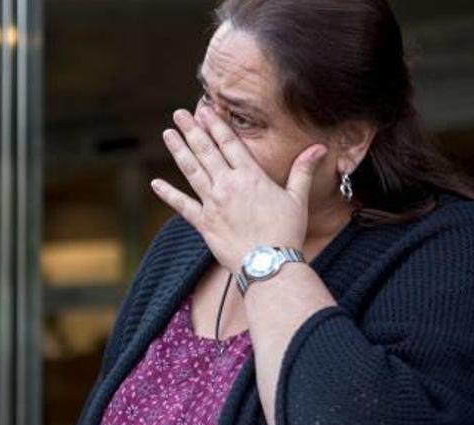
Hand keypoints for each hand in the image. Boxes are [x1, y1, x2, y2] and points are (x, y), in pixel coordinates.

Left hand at [151, 106, 327, 270]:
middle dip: (192, 130)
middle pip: (206, 151)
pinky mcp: (203, 223)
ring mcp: (212, 203)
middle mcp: (228, 185)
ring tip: (168, 134)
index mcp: (250, 176)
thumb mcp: (298, 199)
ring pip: (192, 171)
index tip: (204, 110)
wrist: (269, 264)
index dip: (215, 124)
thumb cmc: (286, 233)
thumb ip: (302, 171)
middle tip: (179, 114)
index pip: (229, 143)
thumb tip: (318, 147)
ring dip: (179, 151)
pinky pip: (182, 205)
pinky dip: (168, 194)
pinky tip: (155, 183)